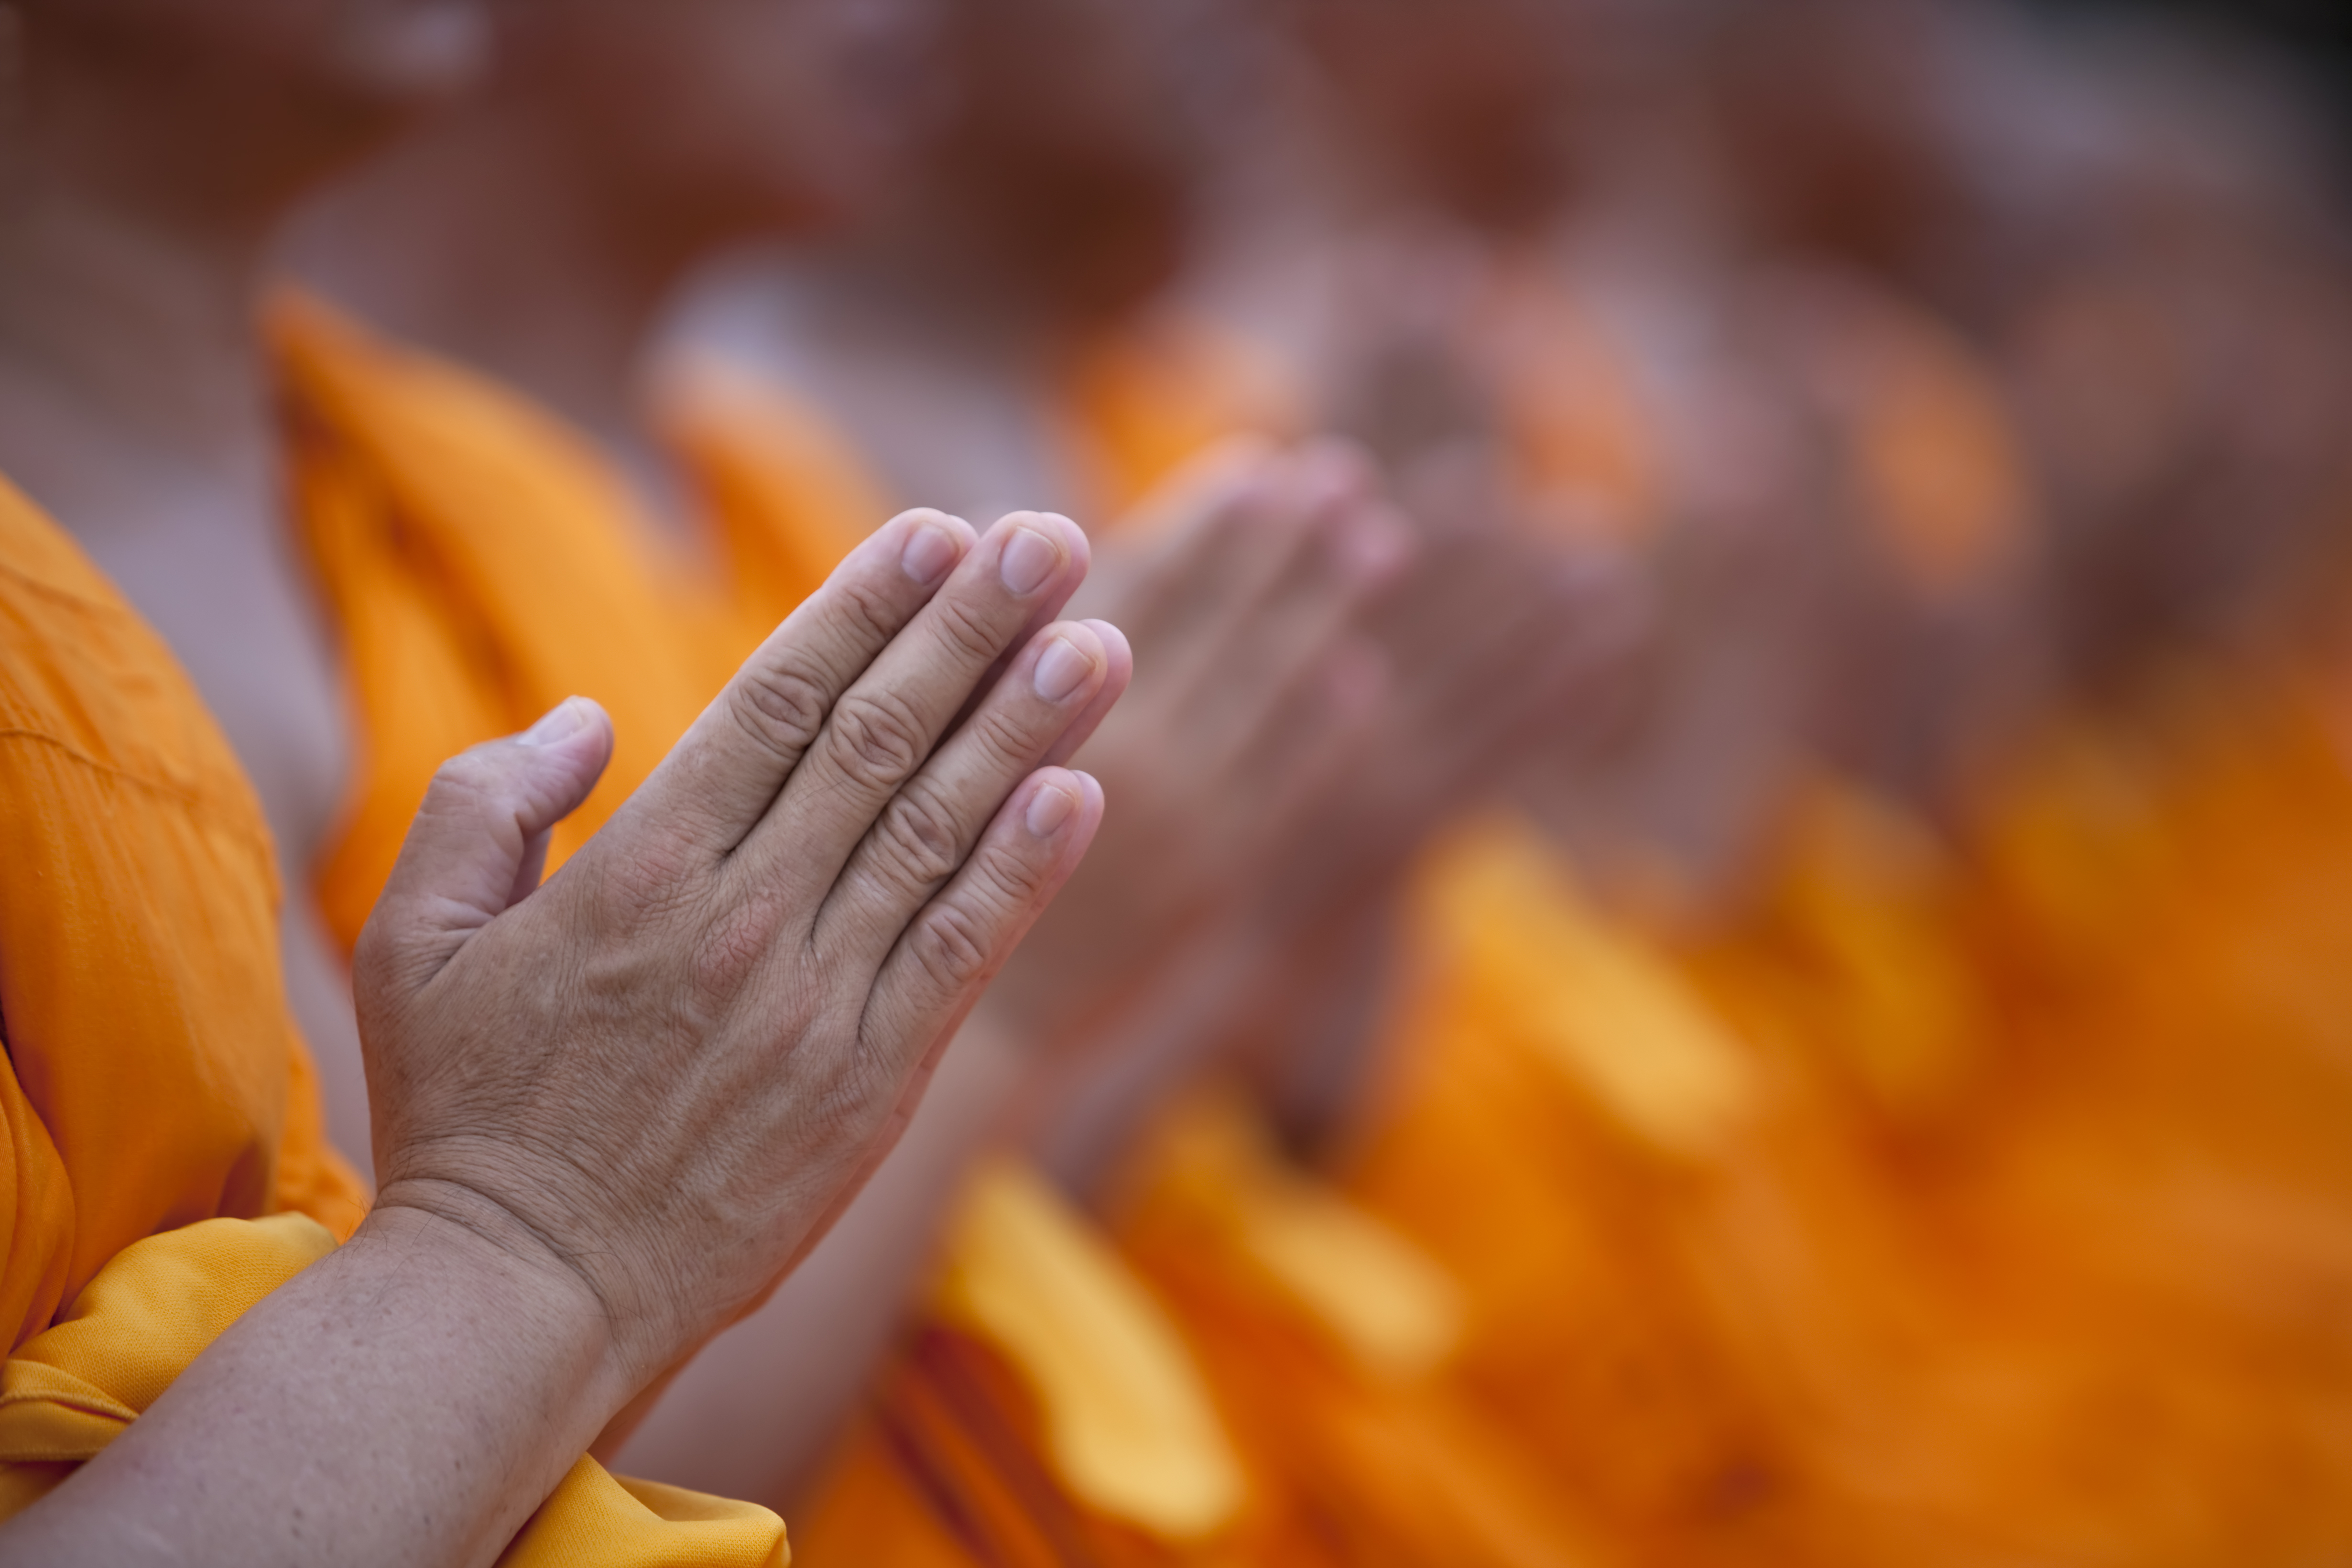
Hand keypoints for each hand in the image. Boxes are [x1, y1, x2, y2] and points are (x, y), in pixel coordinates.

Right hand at [354, 507, 1130, 1388]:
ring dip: (1026, 726)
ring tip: (1099, 636)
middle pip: (879, 742)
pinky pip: (962, 954)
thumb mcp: (412, 940)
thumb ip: (485, 804)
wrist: (526, 1295)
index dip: (865, 606)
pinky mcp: (870, 1086)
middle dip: (971, 630)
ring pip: (939, 833)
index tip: (938, 532)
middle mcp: (740, 920)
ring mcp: (814, 1005)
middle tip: (1051, 538)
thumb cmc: (467, 1112)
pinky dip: (1026, 870)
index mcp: (637, 870)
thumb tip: (590, 718)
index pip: (777, 702)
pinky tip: (1083, 791)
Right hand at [981, 441, 1404, 1048]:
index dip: (1198, 524)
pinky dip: (1323, 722)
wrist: (979, 1032)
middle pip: (1213, 621)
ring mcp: (1177, 816)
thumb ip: (981, 650)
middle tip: (1339, 473)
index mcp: (1035, 703)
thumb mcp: (935, 746)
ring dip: (1324, 607)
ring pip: (1266, 687)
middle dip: (1278, 544)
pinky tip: (1359, 672)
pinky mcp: (1211, 879)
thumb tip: (999, 536)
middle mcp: (1117, 749)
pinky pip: (1284, 783)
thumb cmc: (930, 873)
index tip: (1253, 465)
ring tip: (1379, 538)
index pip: (1138, 588)